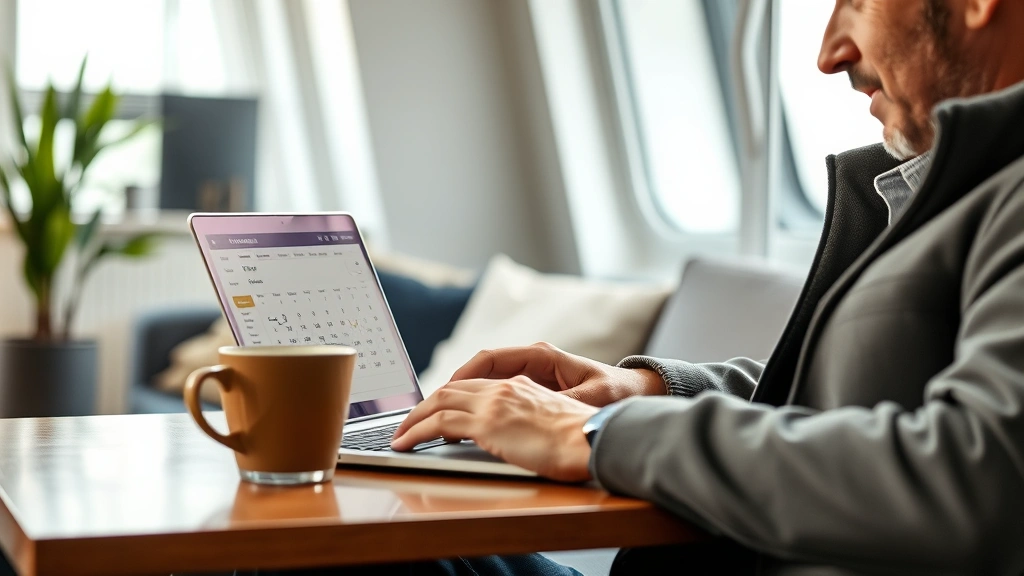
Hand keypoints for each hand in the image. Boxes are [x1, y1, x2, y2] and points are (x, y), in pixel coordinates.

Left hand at [391, 376, 598, 481]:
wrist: (595, 438)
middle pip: (451, 389)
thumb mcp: (556, 423)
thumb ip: (534, 423)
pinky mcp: (487, 423)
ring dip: (414, 419)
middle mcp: (504, 389)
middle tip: (409, 422)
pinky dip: (416, 431)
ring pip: (439, 403)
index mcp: (522, 386)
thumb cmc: (585, 439)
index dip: (451, 396)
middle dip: (425, 405)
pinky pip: (439, 423)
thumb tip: (524, 439)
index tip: (436, 410)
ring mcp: (494, 404)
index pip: (475, 385)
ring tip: (399, 435)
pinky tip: (405, 443)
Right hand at [448, 342, 664, 406]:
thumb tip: (547, 410)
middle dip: (451, 388)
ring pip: (485, 382)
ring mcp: (530, 375)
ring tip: (437, 418)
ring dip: (461, 398)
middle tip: (427, 410)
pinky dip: (477, 407)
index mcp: (542, 356)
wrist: (634, 394)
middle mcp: (532, 361)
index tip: (444, 392)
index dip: (463, 375)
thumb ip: (568, 403)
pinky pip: (495, 394)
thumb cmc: (615, 394)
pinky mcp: (532, 390)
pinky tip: (464, 425)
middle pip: (480, 369)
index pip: (490, 358)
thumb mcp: (593, 399)